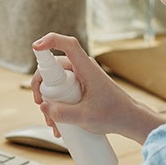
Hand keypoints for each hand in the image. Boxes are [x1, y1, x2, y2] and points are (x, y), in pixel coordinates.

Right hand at [31, 33, 165, 143]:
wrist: (130, 120)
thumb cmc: (113, 115)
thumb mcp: (85, 117)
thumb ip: (62, 113)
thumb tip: (43, 106)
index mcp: (86, 67)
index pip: (68, 44)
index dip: (50, 41)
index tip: (36, 47)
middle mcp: (82, 68)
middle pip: (54, 67)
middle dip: (42, 86)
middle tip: (40, 104)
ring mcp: (81, 78)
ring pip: (56, 82)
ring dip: (49, 100)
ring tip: (51, 122)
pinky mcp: (81, 87)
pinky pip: (63, 90)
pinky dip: (57, 104)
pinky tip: (57, 124)